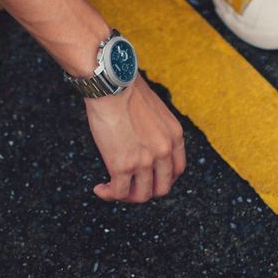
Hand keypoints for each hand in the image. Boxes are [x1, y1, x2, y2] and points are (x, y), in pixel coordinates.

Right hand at [85, 75, 185, 203]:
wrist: (111, 83)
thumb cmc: (126, 89)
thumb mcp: (155, 110)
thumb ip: (156, 130)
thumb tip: (142, 144)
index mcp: (174, 136)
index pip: (177, 170)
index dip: (162, 179)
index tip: (149, 178)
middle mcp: (164, 151)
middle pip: (162, 188)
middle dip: (145, 190)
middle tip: (130, 185)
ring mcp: (144, 161)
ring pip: (141, 195)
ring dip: (126, 195)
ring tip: (112, 188)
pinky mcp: (123, 166)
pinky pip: (118, 192)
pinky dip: (109, 194)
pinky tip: (100, 188)